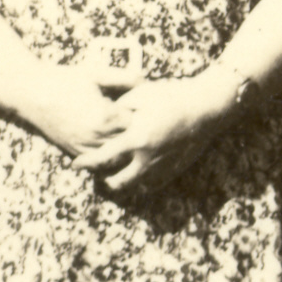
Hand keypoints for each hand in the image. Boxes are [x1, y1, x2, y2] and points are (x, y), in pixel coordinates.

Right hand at [22, 60, 140, 158]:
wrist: (32, 93)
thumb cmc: (64, 80)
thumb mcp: (96, 74)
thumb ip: (123, 77)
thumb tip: (144, 80)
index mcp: (104, 117)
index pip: (134, 121)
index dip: (137, 112)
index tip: (137, 104)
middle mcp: (95, 136)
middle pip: (126, 141)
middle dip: (130, 130)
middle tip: (132, 118)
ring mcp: (83, 146)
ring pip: (112, 156)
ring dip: (119, 145)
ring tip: (121, 130)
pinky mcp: (72, 150)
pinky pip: (95, 161)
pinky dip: (103, 155)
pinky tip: (106, 141)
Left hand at [75, 70, 239, 193]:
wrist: (206, 106)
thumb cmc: (174, 96)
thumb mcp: (142, 94)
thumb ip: (122, 107)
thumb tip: (110, 115)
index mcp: (136, 138)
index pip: (103, 157)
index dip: (87, 162)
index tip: (76, 165)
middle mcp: (147, 158)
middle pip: (119, 181)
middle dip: (105, 182)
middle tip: (98, 177)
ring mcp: (163, 165)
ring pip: (137, 186)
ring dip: (124, 184)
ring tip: (117, 177)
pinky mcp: (176, 168)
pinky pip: (155, 183)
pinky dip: (144, 181)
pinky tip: (140, 173)